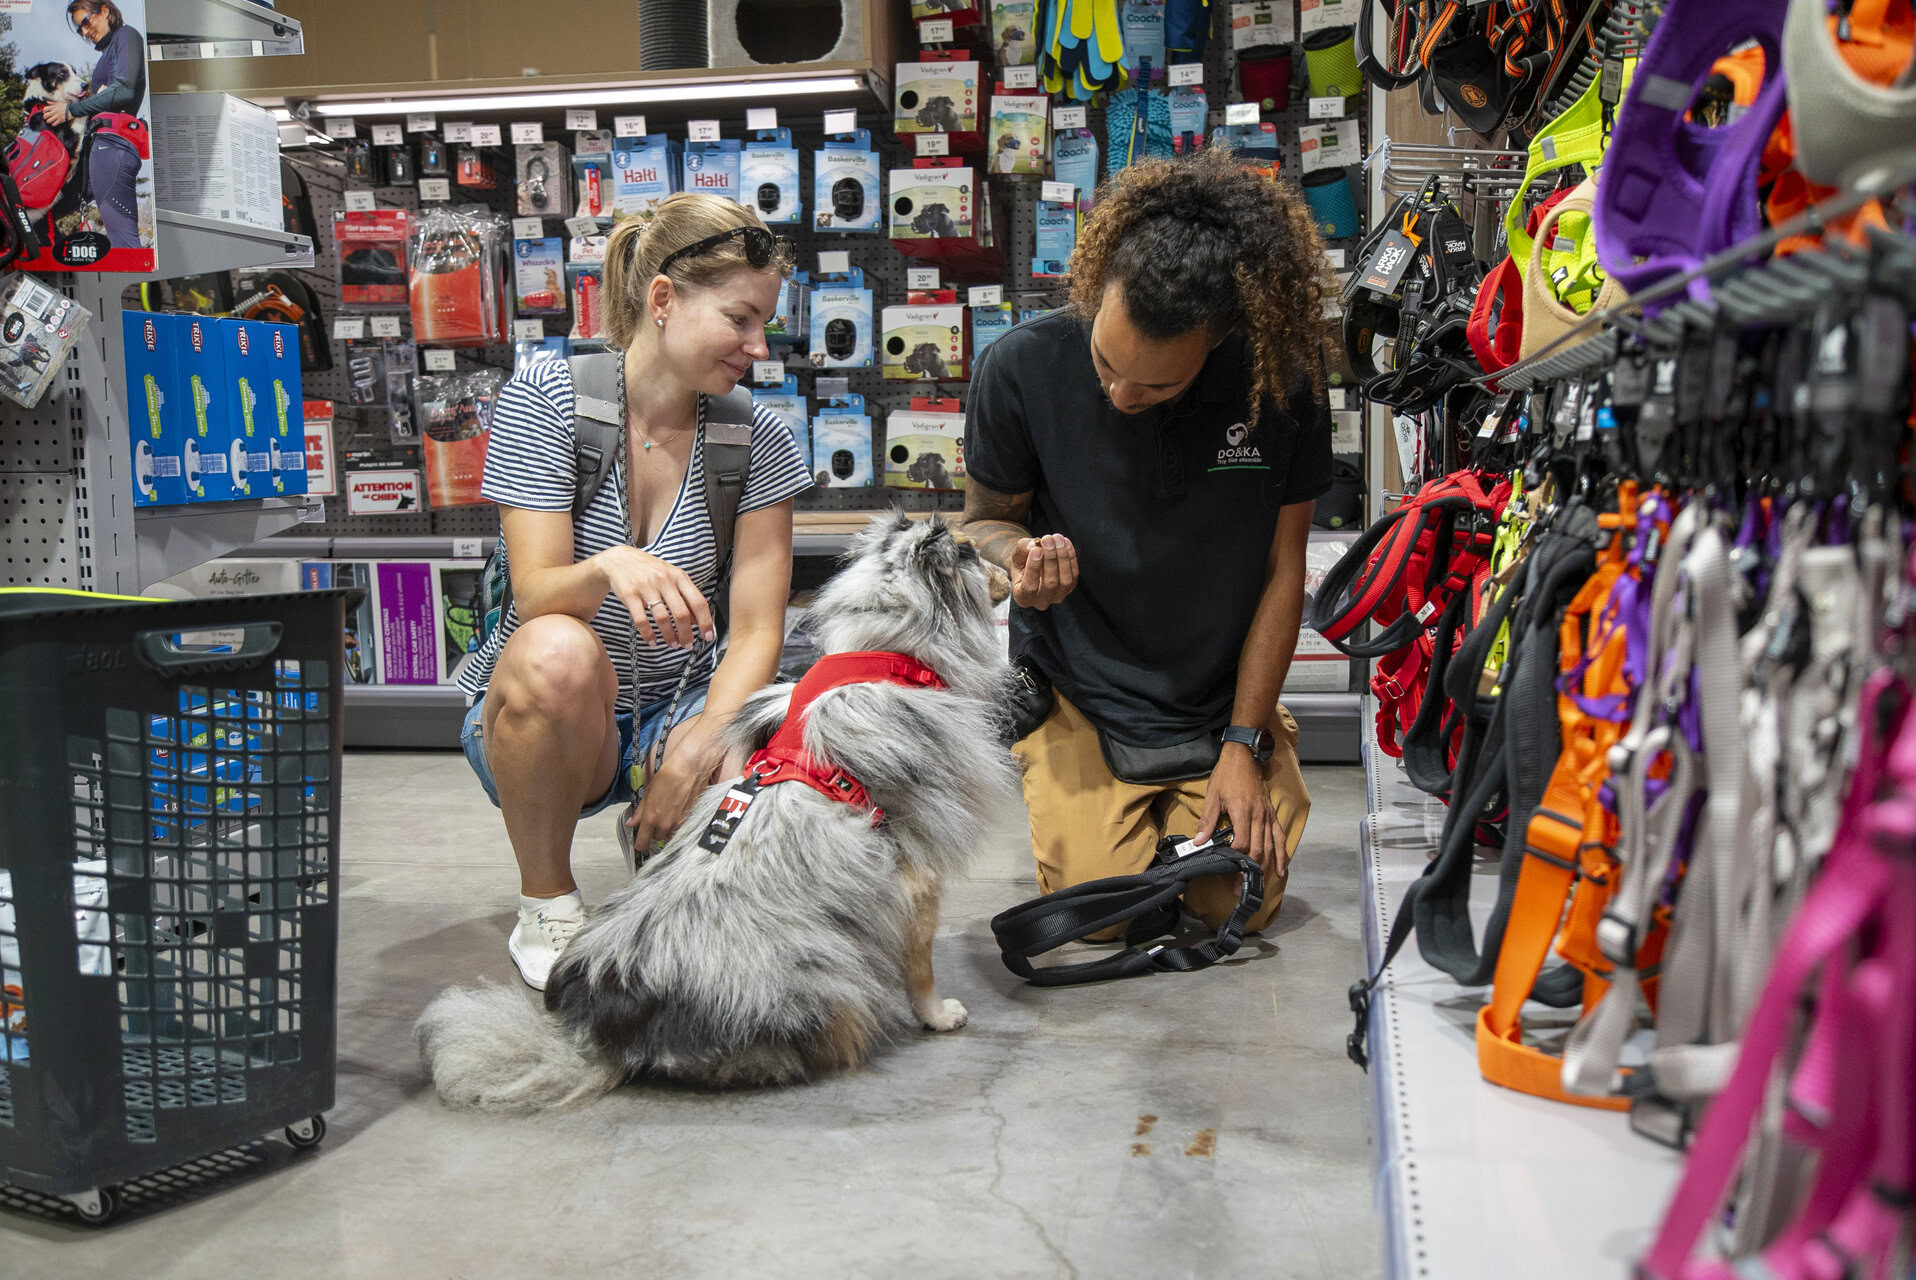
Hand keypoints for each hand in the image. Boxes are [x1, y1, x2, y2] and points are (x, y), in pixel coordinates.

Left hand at [41, 103, 67, 127]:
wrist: (72, 110)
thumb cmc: (65, 106)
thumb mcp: (58, 103)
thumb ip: (52, 103)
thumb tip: (47, 102)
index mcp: (53, 107)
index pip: (45, 109)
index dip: (43, 111)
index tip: (44, 112)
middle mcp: (54, 112)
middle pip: (45, 115)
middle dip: (44, 117)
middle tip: (46, 117)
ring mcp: (57, 116)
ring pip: (49, 120)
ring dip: (48, 121)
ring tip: (49, 121)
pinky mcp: (60, 120)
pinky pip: (54, 124)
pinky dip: (53, 124)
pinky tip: (53, 123)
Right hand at [597, 545, 713, 648]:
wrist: (619, 559)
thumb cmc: (650, 570)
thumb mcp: (671, 577)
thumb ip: (685, 595)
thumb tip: (697, 620)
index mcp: (679, 576)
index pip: (698, 601)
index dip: (705, 621)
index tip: (707, 636)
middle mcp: (664, 580)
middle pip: (681, 613)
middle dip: (686, 634)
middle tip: (687, 645)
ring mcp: (646, 587)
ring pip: (662, 618)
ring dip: (669, 636)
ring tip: (672, 644)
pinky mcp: (630, 594)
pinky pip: (641, 620)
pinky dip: (648, 634)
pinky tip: (652, 641)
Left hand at [624, 714, 723, 847]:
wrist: (690, 767)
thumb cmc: (667, 776)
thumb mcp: (648, 792)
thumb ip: (640, 811)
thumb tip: (631, 823)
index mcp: (651, 818)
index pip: (643, 841)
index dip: (640, 844)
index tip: (638, 843)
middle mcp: (665, 824)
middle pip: (657, 838)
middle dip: (654, 832)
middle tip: (653, 820)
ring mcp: (679, 822)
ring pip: (670, 833)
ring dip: (666, 828)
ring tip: (666, 813)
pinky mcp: (690, 817)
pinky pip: (680, 826)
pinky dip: (677, 823)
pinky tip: (676, 810)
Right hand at [1009, 534, 1078, 609]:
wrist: (1032, 566)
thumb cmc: (1022, 562)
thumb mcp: (1017, 555)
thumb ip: (1023, 549)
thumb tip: (1035, 545)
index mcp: (1023, 598)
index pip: (1029, 587)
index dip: (1033, 568)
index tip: (1036, 550)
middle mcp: (1041, 602)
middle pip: (1050, 583)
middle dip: (1050, 558)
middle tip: (1048, 539)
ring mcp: (1057, 597)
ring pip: (1065, 580)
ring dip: (1062, 556)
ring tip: (1057, 538)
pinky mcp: (1069, 588)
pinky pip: (1074, 574)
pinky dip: (1071, 556)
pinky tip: (1065, 542)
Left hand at [1195, 745, 1288, 887]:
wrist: (1244, 757)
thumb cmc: (1227, 775)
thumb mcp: (1213, 796)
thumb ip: (1207, 821)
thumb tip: (1199, 842)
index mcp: (1243, 812)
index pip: (1242, 843)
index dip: (1234, 858)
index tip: (1226, 868)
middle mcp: (1259, 816)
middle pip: (1258, 850)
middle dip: (1248, 871)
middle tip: (1239, 889)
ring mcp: (1268, 816)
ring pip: (1271, 847)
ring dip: (1266, 867)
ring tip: (1258, 884)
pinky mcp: (1272, 814)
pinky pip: (1280, 837)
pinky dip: (1282, 854)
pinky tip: (1281, 868)